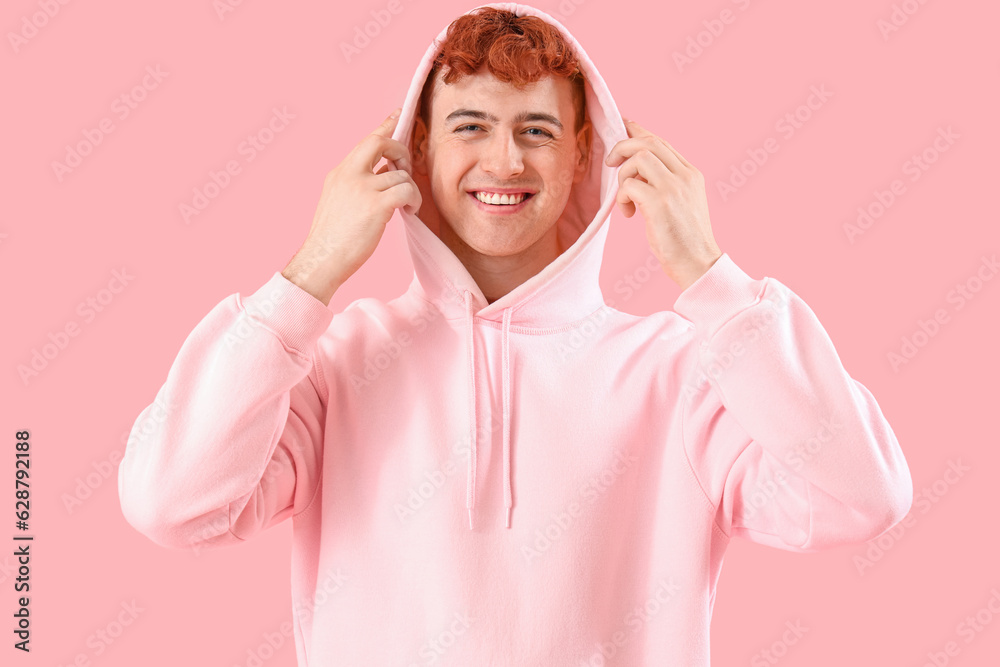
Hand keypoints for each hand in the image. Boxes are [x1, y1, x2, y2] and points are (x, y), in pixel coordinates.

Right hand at [282, 108, 421, 304]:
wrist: (322, 260)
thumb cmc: (332, 239)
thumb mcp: (338, 202)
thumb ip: (357, 184)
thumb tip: (385, 175)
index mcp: (340, 173)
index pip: (366, 141)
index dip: (385, 126)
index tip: (398, 114)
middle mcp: (349, 174)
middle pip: (381, 143)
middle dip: (401, 150)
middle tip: (406, 169)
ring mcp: (362, 188)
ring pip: (400, 175)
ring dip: (410, 189)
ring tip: (407, 206)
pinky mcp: (376, 205)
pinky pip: (406, 191)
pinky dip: (414, 199)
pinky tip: (409, 211)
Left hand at [605, 118, 721, 290]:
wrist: (698, 264)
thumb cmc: (684, 240)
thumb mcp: (680, 204)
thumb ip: (664, 183)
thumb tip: (635, 170)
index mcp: (691, 174)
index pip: (661, 142)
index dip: (638, 131)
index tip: (622, 126)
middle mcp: (685, 176)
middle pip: (648, 143)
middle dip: (622, 147)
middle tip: (609, 162)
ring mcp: (674, 188)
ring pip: (638, 159)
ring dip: (622, 176)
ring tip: (625, 199)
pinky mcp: (660, 203)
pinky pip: (630, 185)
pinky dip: (622, 197)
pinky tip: (627, 214)